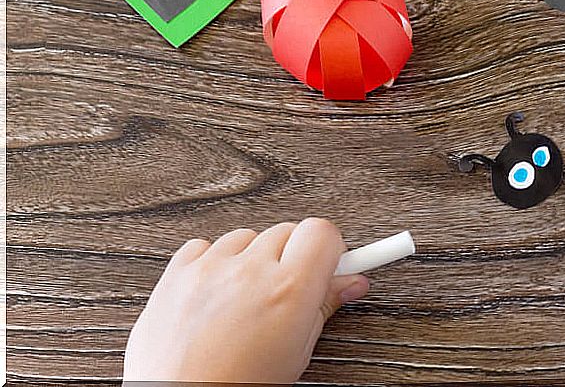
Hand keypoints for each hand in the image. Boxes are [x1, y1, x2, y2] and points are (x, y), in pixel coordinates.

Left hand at [123, 218, 368, 382]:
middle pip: (286, 231)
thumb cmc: (235, 386)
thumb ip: (323, 307)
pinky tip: (216, 292)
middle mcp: (249, 271)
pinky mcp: (177, 273)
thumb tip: (349, 283)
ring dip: (252, 258)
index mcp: (287, 291)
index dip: (329, 247)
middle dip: (292, 256)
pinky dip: (213, 262)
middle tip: (286, 289)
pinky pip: (204, 245)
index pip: (322, 232)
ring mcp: (210, 269)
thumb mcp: (295, 354)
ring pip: (247, 236)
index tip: (328, 261)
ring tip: (245, 298)